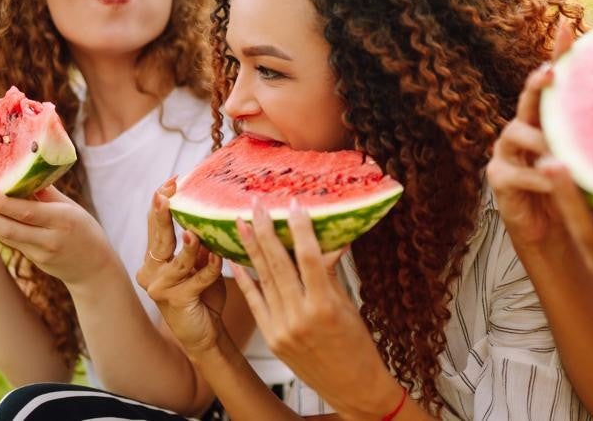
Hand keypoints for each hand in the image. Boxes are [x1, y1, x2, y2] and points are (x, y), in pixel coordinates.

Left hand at [0, 185, 115, 286]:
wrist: (94, 269)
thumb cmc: (84, 230)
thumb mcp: (71, 208)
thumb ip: (46, 193)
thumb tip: (21, 172)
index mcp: (62, 220)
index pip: (27, 212)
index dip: (2, 202)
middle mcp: (49, 239)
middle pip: (9, 228)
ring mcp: (39, 253)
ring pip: (3, 237)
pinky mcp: (32, 260)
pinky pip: (8, 242)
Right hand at [136, 178, 226, 357]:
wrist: (205, 333)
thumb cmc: (203, 295)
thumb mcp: (200, 263)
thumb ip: (198, 243)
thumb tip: (207, 211)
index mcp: (155, 259)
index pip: (155, 225)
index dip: (161, 203)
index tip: (171, 182)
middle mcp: (151, 272)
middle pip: (158, 237)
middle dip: (163, 214)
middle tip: (166, 194)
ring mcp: (160, 288)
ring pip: (177, 261)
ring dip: (189, 247)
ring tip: (194, 233)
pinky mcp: (176, 302)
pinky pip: (196, 281)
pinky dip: (209, 270)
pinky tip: (219, 260)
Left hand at [232, 199, 400, 417]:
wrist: (352, 387)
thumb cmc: (357, 346)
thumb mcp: (348, 305)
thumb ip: (330, 272)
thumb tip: (326, 240)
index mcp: (325, 305)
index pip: (309, 257)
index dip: (300, 229)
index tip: (293, 204)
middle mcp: (300, 316)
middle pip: (279, 265)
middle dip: (266, 231)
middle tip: (256, 206)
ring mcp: (282, 329)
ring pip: (264, 280)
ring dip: (251, 249)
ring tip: (240, 223)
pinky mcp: (272, 338)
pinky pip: (256, 302)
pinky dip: (245, 280)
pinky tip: (235, 260)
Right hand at [488, 22, 574, 246]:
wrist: (560, 242)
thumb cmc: (582, 199)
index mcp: (547, 122)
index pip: (553, 83)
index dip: (558, 53)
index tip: (567, 27)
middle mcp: (523, 130)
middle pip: (528, 98)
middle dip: (537, 83)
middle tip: (550, 72)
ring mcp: (507, 154)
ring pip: (516, 132)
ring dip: (540, 139)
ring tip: (560, 147)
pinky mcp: (499, 180)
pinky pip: (514, 171)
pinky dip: (536, 175)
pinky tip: (554, 180)